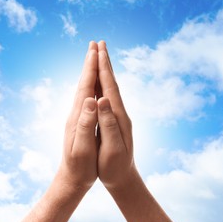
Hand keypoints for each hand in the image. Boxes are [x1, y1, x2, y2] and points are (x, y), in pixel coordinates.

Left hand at [60, 41, 98, 189]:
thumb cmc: (80, 167)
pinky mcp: (81, 122)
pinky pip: (87, 98)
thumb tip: (90, 100)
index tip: (96, 50)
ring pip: (85, 89)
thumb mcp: (83, 147)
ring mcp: (77, 117)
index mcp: (78, 117)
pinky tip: (94, 85)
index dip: (91, 68)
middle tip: (95, 44)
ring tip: (94, 59)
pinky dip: (91, 86)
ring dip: (90, 72)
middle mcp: (76, 113)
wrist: (71, 179)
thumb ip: (86, 124)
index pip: (85, 87)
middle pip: (83, 83)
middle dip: (89, 64)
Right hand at [96, 41, 134, 189]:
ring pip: (111, 88)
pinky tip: (100, 83)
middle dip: (105, 63)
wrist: (124, 178)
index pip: (110, 87)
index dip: (104, 68)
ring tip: (100, 57)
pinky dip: (103, 85)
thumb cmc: (115, 166)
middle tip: (99, 43)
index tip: (98, 50)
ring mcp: (118, 116)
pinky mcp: (114, 121)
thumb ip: (108, 124)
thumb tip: (102, 100)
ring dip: (105, 71)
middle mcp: (120, 113)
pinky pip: (108, 97)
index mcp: (118, 117)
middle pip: (112, 83)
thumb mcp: (112, 148)